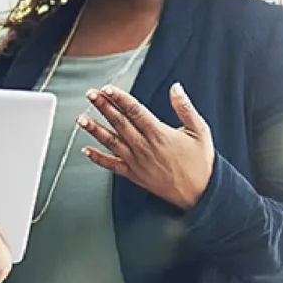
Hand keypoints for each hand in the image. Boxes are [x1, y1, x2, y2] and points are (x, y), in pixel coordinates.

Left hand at [79, 82, 214, 209]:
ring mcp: (137, 162)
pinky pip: (112, 165)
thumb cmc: (201, 162)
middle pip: (119, 123)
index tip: (107, 89)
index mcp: (160, 134)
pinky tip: (86, 150)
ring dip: (95, 130)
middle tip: (90, 95)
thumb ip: (185, 108)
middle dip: (103, 107)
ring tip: (81, 118)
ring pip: (111, 142)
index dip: (119, 98)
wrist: (201, 193)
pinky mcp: (134, 175)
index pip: (135, 111)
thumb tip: (176, 88)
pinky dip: (98, 158)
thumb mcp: (199, 131)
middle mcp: (145, 147)